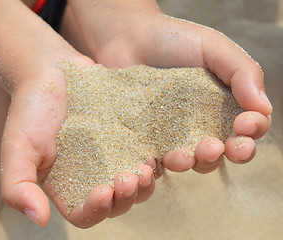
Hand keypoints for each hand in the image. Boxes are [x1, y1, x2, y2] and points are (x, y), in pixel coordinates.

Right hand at [0, 46, 155, 227]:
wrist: (53, 74)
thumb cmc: (31, 110)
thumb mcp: (17, 148)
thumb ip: (18, 186)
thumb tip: (38, 220)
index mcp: (67, 187)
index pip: (84, 214)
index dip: (96, 210)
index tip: (103, 191)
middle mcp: (94, 177)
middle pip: (117, 204)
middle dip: (127, 198)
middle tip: (131, 178)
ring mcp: (114, 159)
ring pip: (137, 185)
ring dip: (145, 184)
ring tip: (147, 167)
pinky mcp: (129, 140)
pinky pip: (146, 157)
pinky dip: (155, 161)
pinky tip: (157, 152)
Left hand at [66, 0, 271, 173]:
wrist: (129, 38)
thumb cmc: (173, 39)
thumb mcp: (214, 48)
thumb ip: (242, 72)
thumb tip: (264, 107)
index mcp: (223, 107)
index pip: (247, 129)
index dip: (252, 132)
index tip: (245, 123)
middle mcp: (199, 126)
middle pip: (218, 153)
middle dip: (219, 154)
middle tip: (214, 146)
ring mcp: (171, 135)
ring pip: (186, 162)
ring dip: (189, 164)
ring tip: (183, 156)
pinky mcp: (145, 140)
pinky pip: (150, 161)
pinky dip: (153, 169)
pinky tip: (150, 165)